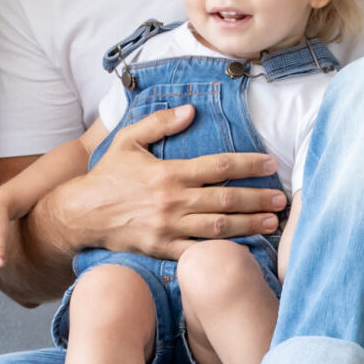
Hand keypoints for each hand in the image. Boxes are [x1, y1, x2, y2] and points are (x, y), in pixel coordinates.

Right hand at [46, 105, 284, 259]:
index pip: (218, 166)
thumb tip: (190, 111)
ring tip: (272, 223)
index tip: (270, 163)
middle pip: (225, 199)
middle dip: (258, 199)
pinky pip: (197, 252)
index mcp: (169, 173)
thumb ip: (160, 123)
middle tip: (282, 199)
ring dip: (249, 225)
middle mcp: (173, 201)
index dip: (248, 164)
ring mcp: (168, 228)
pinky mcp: (162, 249)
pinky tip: (242, 249)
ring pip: (218, 228)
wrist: (81, 214)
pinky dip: (220, 251)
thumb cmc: (108, 175)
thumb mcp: (128, 140)